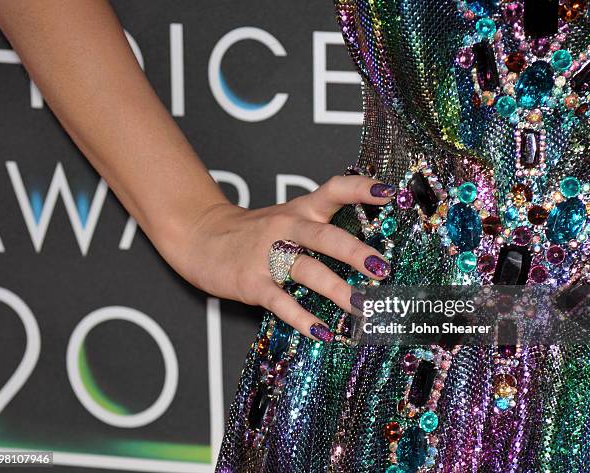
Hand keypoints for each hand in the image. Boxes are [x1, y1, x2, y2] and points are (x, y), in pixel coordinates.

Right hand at [161, 175, 395, 341]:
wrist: (200, 235)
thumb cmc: (253, 231)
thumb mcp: (286, 217)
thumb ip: (320, 225)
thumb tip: (369, 247)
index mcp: (300, 209)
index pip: (334, 190)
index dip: (361, 189)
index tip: (389, 192)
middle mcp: (286, 227)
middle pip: (325, 237)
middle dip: (356, 253)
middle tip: (383, 269)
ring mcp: (267, 254)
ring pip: (307, 270)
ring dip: (336, 290)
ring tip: (361, 308)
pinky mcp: (251, 281)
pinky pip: (280, 301)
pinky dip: (302, 318)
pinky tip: (323, 332)